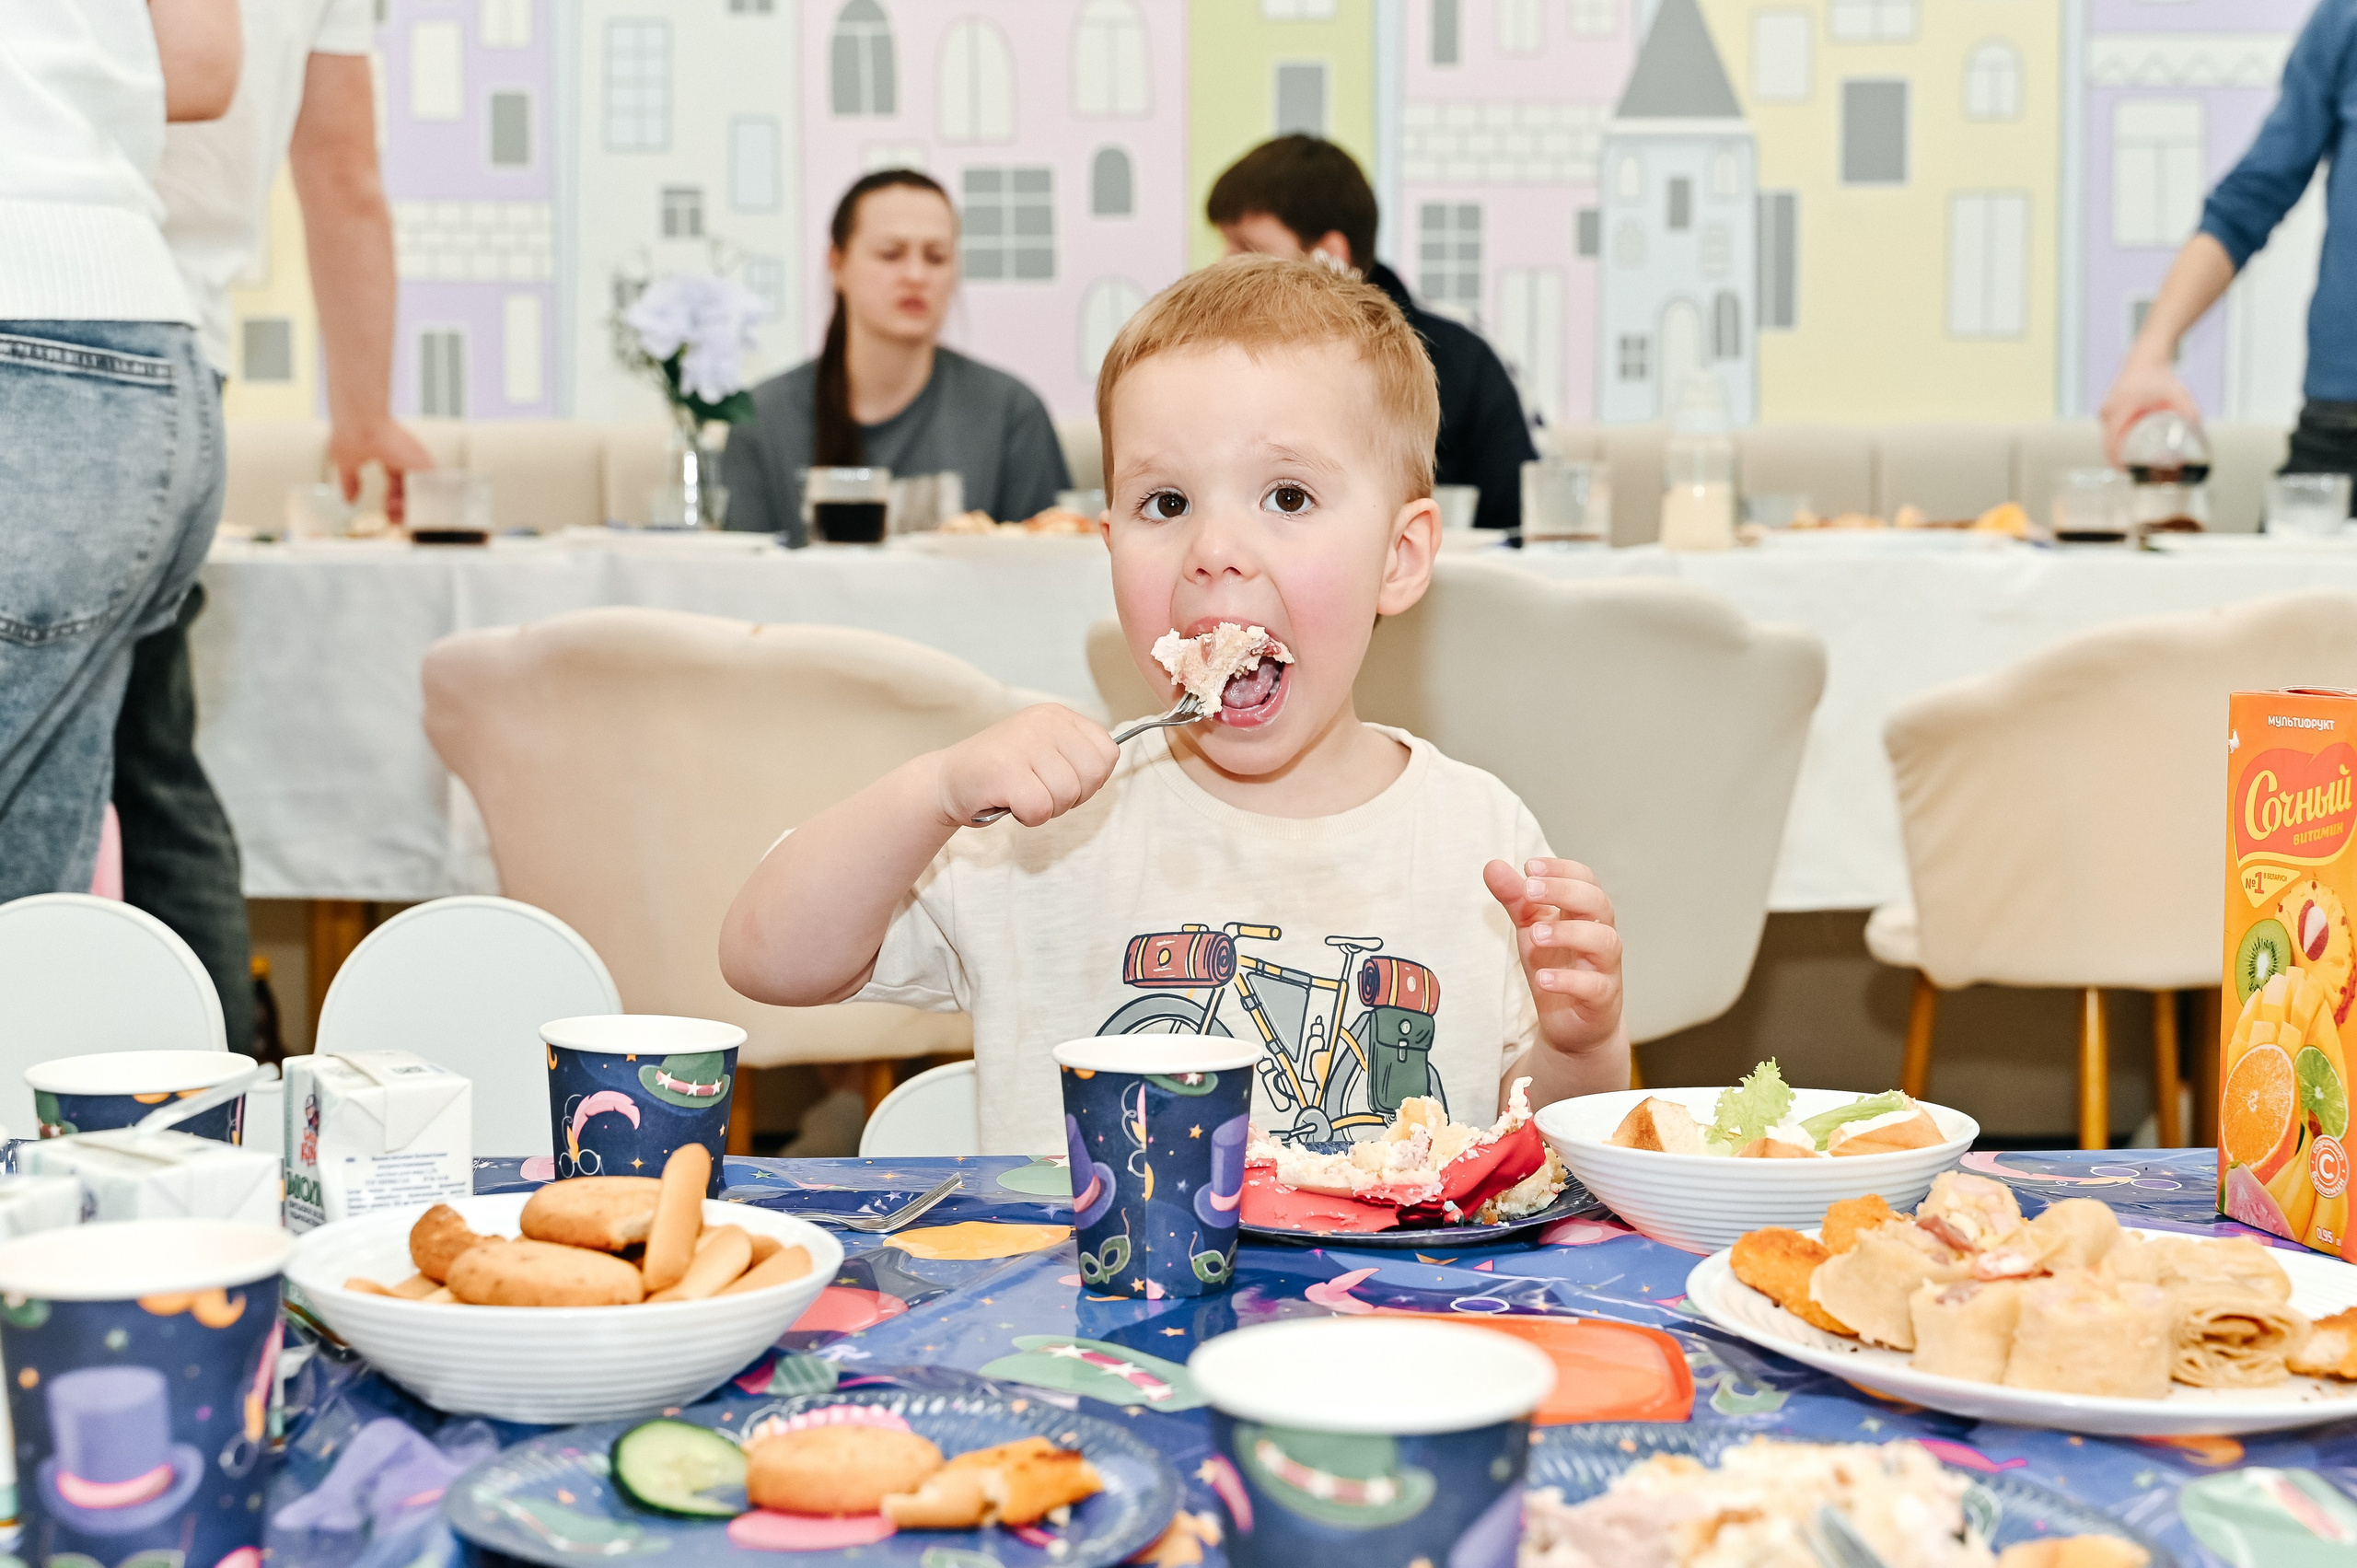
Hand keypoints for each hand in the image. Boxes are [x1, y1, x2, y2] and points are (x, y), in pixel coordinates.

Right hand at [328, 417, 434, 522]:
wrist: (360, 425)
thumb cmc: (350, 437)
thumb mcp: (347, 463)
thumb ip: (350, 482)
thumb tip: (348, 500)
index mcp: (389, 456)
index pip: (397, 485)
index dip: (393, 501)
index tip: (385, 511)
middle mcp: (405, 459)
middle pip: (411, 491)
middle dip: (401, 509)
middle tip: (390, 517)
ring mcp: (416, 461)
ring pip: (421, 493)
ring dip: (408, 509)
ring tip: (391, 511)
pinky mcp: (424, 465)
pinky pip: (431, 492)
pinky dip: (422, 504)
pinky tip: (410, 512)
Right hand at [932, 705, 1120, 828]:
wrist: (947, 780)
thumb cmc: (1002, 773)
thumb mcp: (1046, 750)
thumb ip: (1077, 756)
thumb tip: (1106, 769)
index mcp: (1058, 716)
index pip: (1108, 753)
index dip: (1091, 780)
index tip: (1063, 781)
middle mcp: (1043, 723)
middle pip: (1092, 777)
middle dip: (1071, 798)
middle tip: (1040, 793)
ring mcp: (1024, 743)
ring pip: (1067, 796)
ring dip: (1046, 809)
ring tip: (1021, 795)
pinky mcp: (1005, 770)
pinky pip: (1040, 809)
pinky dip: (1027, 817)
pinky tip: (1008, 802)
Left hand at [1485, 857, 1624, 1058]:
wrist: (1572, 1024)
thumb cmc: (1556, 967)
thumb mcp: (1530, 929)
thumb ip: (1516, 900)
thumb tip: (1492, 866)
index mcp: (1584, 913)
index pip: (1585, 879)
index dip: (1561, 869)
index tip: (1529, 867)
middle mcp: (1600, 934)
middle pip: (1598, 902)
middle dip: (1565, 892)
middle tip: (1530, 891)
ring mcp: (1605, 967)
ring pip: (1604, 941)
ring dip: (1568, 933)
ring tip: (1535, 935)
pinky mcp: (1602, 998)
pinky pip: (1594, 986)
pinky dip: (1569, 981)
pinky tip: (1543, 978)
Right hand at [2098, 358, 2200, 465]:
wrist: (2146, 356)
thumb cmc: (2158, 374)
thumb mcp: (2177, 393)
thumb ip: (2188, 411)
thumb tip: (2197, 429)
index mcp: (2119, 411)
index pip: (2111, 444)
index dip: (2117, 462)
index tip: (2129, 473)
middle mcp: (2108, 412)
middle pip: (2108, 444)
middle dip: (2119, 461)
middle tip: (2136, 472)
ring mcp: (2106, 410)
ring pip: (2108, 438)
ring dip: (2117, 451)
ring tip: (2132, 463)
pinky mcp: (2108, 409)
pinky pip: (2110, 431)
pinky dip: (2116, 441)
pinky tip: (2127, 449)